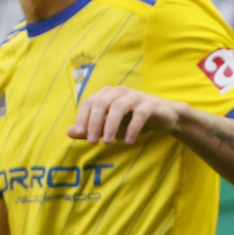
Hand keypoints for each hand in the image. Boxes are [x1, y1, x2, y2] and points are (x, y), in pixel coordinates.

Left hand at [69, 86, 186, 144]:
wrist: (164, 117)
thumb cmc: (133, 121)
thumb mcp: (109, 127)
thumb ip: (91, 129)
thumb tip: (69, 132)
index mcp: (107, 94)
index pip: (89, 102)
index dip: (82, 118)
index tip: (80, 135)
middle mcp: (119, 92)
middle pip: (101, 104)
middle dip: (95, 123)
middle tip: (92, 142)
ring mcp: (135, 96)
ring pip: (118, 107)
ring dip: (111, 126)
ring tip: (109, 143)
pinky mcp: (149, 104)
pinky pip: (139, 114)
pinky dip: (132, 128)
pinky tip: (129, 141)